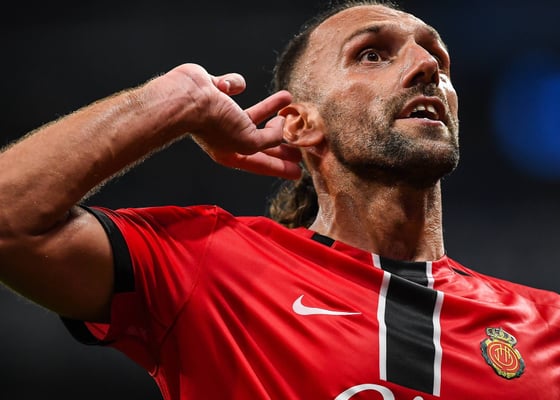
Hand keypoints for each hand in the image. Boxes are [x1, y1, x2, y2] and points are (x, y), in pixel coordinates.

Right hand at [153, 64, 301, 178]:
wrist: (188, 97)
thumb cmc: (214, 124)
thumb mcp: (249, 141)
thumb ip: (270, 139)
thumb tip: (280, 127)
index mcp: (232, 153)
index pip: (263, 164)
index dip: (281, 168)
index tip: (297, 172)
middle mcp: (226, 136)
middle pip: (260, 142)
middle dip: (280, 142)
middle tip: (297, 144)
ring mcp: (221, 114)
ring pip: (253, 112)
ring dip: (271, 106)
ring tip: (288, 99)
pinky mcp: (217, 92)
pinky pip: (234, 87)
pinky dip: (235, 85)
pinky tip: (232, 86)